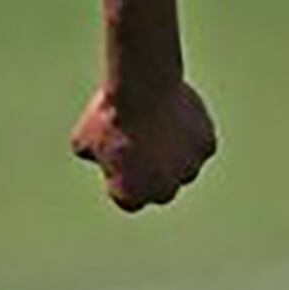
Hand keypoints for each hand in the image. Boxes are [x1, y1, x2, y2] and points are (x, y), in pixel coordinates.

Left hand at [70, 79, 216, 211]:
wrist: (140, 90)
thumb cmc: (108, 117)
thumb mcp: (82, 140)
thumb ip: (94, 156)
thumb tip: (98, 156)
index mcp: (130, 195)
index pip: (129, 199)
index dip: (124, 178)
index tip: (120, 159)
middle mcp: (163, 191)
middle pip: (160, 188)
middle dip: (152, 171)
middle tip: (142, 143)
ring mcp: (188, 170)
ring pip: (184, 168)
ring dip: (174, 154)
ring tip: (158, 126)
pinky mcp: (206, 147)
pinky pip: (200, 145)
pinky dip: (192, 134)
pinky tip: (176, 116)